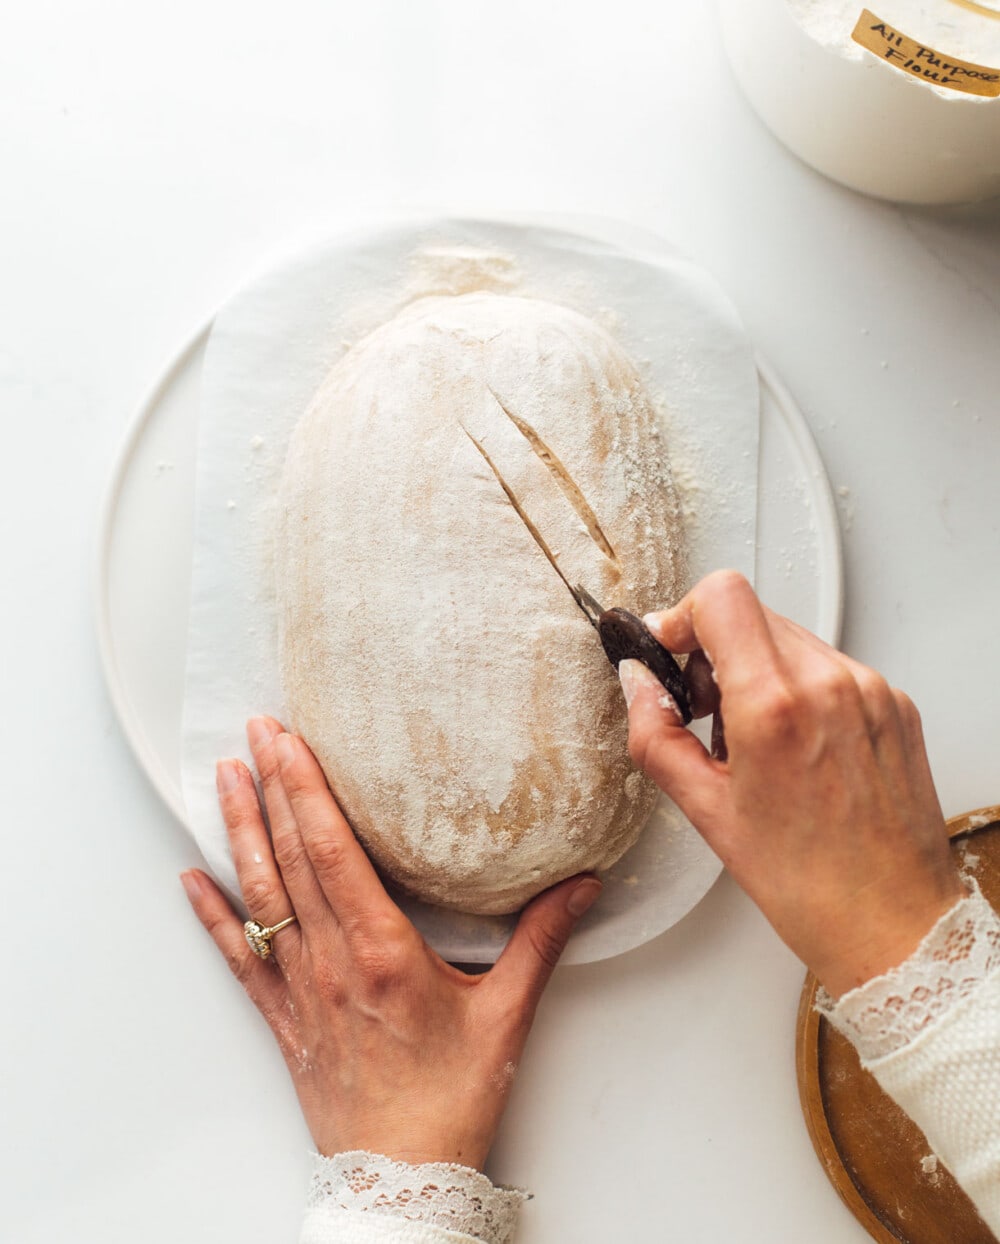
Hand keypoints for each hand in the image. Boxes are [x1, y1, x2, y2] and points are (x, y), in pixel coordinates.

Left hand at [181, 717, 600, 1169]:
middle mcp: (330, 961)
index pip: (332, 851)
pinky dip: (212, 914)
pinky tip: (190, 879)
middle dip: (271, 786)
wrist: (401, 1177)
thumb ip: (541, 941)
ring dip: (239, 831)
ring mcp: (298, 988)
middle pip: (290, 857)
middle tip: (256, 730)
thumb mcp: (507, 1015)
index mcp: (381, 951)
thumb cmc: (451, 1100)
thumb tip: (580, 885)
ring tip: (226, 777)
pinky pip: (238, 957)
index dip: (305, 789)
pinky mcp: (282, 1017)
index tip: (290, 741)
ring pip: (259, 895)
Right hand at [620, 571, 964, 997]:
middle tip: (703, 708)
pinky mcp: (894, 703)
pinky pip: (829, 667)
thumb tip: (638, 685)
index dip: (683, 617)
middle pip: (753, 613)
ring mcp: (869, 690)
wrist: (892, 922)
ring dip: (756, 670)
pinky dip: (799, 690)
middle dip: (715, 650)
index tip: (672, 651)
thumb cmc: (807, 882)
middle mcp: (829, 684)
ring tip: (751, 739)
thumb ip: (657, 734)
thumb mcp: (706, 812)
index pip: (721, 599)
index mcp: (775, 706)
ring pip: (790, 638)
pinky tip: (793, 748)